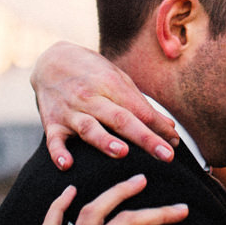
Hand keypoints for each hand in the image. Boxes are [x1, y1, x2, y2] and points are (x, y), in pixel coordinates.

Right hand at [34, 41, 178, 168]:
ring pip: (89, 127)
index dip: (158, 127)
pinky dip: (58, 152)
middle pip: (120, 119)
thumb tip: (168, 129)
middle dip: (144, 138)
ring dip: (104, 141)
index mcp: (111, 84)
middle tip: (166, 155)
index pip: (139, 109)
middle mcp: (91, 97)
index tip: (175, 143)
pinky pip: (54, 139)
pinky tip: (67, 164)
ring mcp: (70, 110)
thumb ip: (141, 105)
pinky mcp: (51, 122)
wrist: (50, 60)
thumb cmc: (92, 73)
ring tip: (121, 153)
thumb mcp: (117, 79)